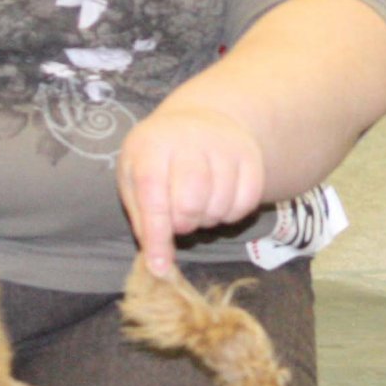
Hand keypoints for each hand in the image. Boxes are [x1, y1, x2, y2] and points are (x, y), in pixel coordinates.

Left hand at [117, 98, 266, 275]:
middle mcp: (189, 139)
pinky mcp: (250, 155)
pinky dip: (231, 214)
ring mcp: (224, 145)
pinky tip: (218, 201)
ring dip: (208, 219)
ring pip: (220, 205)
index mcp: (151, 145)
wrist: (200, 119)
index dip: (157, 235)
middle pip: (191, 203)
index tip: (160, 266)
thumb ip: (143, 219)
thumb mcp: (134, 179)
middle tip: (179, 217)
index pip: (154, 197)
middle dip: (184, 223)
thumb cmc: (158, 158)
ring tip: (198, 205)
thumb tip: (158, 265)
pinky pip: (245, 204)